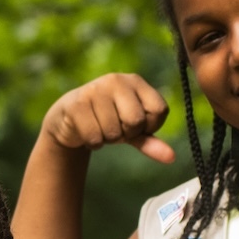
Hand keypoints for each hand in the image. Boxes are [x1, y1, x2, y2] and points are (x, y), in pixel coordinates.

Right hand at [41, 73, 174, 162]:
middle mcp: (116, 80)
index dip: (149, 126)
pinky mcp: (77, 104)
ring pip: (114, 131)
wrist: (67, 119)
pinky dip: (94, 143)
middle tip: (114, 128)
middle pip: (136, 120)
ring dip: (107, 139)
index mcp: (136, 81)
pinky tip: (87, 133)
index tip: (135, 125)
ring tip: (99, 128)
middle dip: (126, 134)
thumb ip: (151, 141)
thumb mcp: (131, 131)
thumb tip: (171, 158)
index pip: (159, 110)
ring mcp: (95, 89)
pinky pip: (95, 136)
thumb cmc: (106, 121)